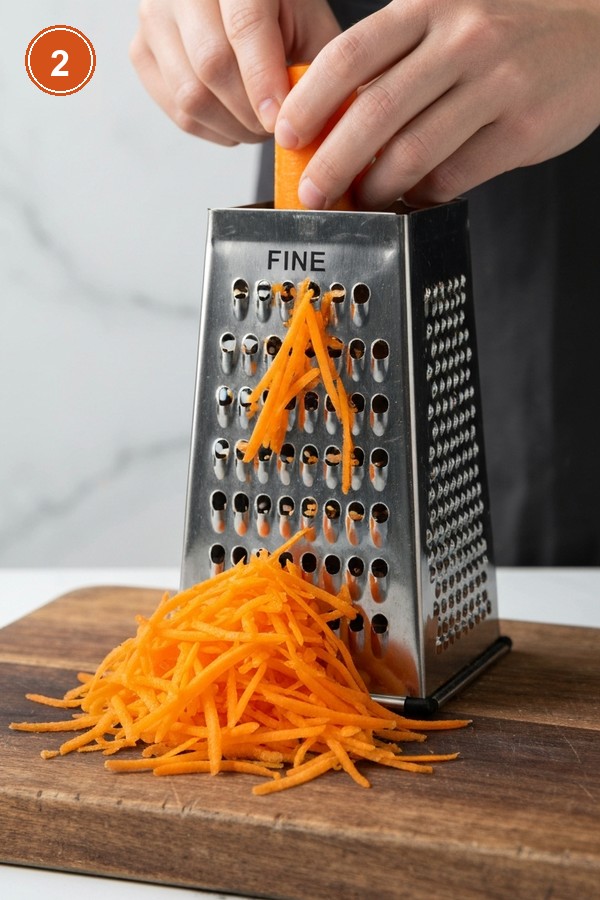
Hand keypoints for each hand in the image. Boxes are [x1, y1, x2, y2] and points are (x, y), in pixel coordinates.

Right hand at [130, 0, 340, 145]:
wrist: (235, 1)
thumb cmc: (280, 10)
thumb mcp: (309, 23)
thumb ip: (315, 66)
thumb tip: (309, 120)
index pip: (244, 27)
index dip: (264, 81)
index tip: (281, 120)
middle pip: (211, 66)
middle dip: (250, 113)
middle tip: (276, 127)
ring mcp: (155, 18)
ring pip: (189, 96)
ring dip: (232, 127)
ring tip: (258, 124)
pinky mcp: (141, 51)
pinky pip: (176, 112)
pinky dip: (212, 129)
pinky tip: (234, 119)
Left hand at [274, 0, 599, 207]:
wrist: (596, 32)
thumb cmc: (510, 30)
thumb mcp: (450, 18)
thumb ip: (399, 58)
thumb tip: (335, 118)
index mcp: (430, 7)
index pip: (351, 55)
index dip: (310, 101)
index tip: (287, 136)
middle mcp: (462, 40)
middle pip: (374, 111)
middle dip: (331, 161)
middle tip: (312, 191)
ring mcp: (495, 85)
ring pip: (412, 152)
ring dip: (375, 187)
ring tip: (360, 200)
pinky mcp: (521, 129)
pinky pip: (454, 176)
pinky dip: (422, 194)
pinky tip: (410, 197)